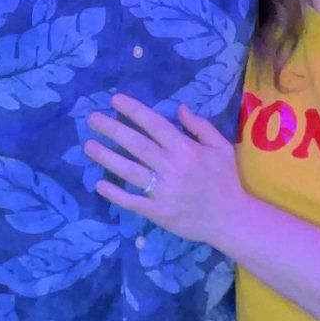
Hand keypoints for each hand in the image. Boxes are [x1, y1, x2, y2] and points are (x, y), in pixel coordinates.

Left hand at [85, 94, 243, 248]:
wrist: (231, 220)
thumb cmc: (225, 181)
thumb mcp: (221, 147)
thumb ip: (200, 127)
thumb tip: (180, 108)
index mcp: (186, 149)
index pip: (154, 124)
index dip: (133, 110)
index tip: (115, 100)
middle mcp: (172, 167)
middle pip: (136, 144)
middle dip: (112, 129)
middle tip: (91, 118)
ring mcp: (163, 191)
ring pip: (130, 170)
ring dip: (106, 157)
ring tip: (88, 145)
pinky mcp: (158, 212)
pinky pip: (132, 201)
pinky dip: (115, 193)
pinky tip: (98, 184)